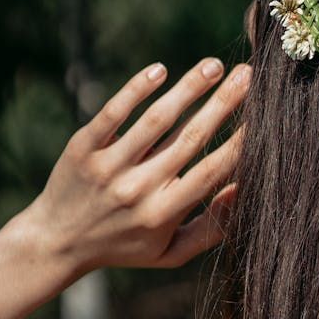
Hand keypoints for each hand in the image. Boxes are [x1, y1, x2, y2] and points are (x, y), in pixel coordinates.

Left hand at [8, 58, 250, 272]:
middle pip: (190, 138)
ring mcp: (108, 167)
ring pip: (156, 120)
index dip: (241, 142)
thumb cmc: (123, 245)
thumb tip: (244, 188)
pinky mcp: (83, 148)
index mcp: (163, 214)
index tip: (264, 116)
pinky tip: (160, 69)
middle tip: (249, 75)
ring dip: (188, 88)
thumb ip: (211, 229)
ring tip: (214, 65)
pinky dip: (137, 89)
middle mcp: (137, 189)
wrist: (54, 242)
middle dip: (224, 103)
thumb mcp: (170, 253)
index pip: (211, 171)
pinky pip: (114, 113)